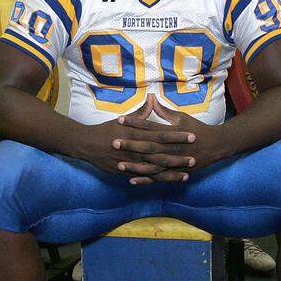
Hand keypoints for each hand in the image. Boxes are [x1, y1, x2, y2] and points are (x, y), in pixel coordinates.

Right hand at [73, 97, 195, 183]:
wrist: (86, 144)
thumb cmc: (105, 130)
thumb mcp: (123, 120)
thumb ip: (140, 113)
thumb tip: (152, 99)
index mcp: (136, 134)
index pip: (161, 134)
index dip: (177, 136)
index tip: (192, 135)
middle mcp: (134, 149)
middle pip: (161, 154)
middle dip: (178, 157)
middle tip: (194, 158)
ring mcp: (130, 162)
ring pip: (155, 169)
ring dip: (171, 172)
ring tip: (186, 173)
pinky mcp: (125, 172)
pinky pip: (144, 177)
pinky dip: (157, 179)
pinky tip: (168, 181)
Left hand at [119, 95, 224, 184]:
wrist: (216, 145)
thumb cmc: (197, 129)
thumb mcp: (182, 117)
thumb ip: (165, 111)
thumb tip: (151, 98)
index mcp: (172, 132)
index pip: (150, 126)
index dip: (135, 123)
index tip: (120, 120)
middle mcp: (172, 147)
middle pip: (148, 146)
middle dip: (131, 145)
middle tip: (114, 142)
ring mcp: (174, 161)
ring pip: (152, 165)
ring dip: (135, 165)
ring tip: (119, 164)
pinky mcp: (176, 172)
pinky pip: (158, 177)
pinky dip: (146, 180)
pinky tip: (132, 180)